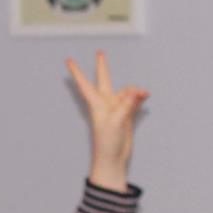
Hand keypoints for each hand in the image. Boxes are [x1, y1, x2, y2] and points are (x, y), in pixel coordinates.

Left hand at [65, 50, 147, 191]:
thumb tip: (137, 91)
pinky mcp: (126, 115)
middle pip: (104, 80)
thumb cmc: (107, 142)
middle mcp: (106, 104)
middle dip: (102, 67)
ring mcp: (116, 109)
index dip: (77, 72)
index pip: (85, 84)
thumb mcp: (116, 121)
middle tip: (100, 53)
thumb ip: (126, 105)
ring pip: (126, 92)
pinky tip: (145, 96)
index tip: (68, 61)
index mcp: (97, 104)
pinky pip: (134, 101)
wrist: (113, 158)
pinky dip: (139, 98)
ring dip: (135, 92)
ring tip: (144, 94)